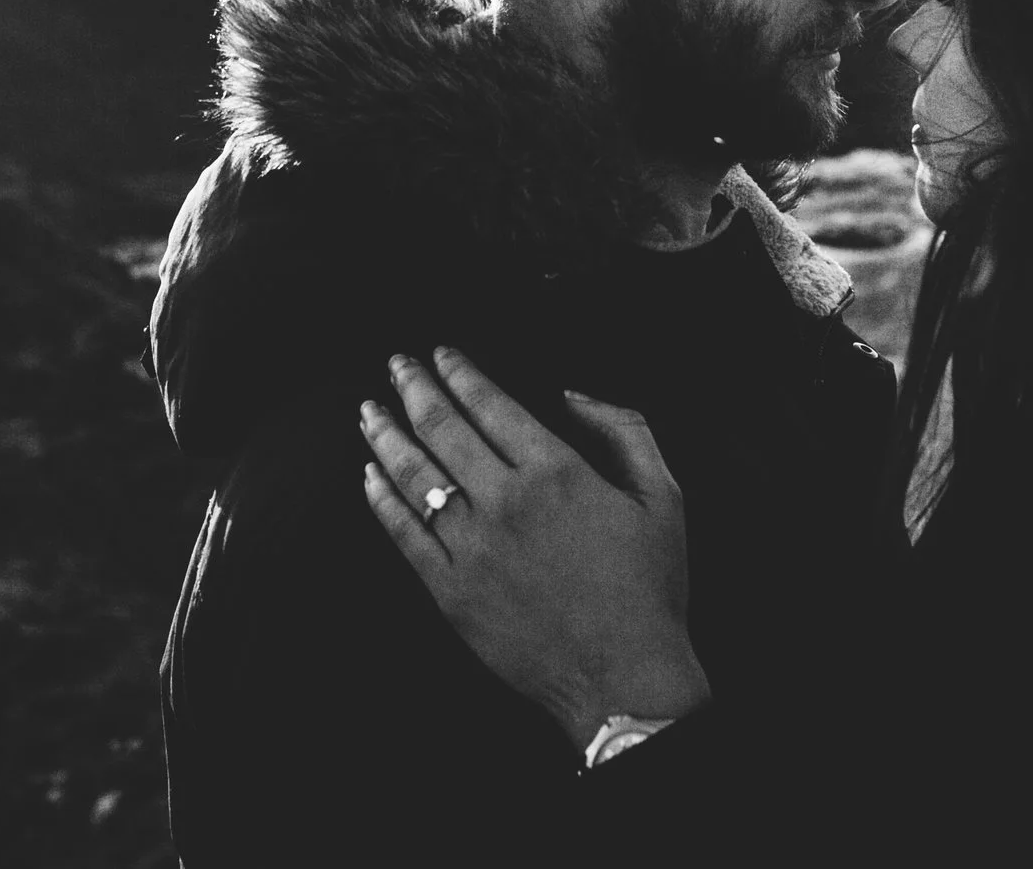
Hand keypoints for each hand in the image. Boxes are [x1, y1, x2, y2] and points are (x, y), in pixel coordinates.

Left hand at [359, 347, 710, 751]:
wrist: (624, 677)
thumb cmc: (647, 591)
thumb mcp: (663, 497)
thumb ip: (624, 431)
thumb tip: (574, 396)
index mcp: (556, 472)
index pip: (492, 404)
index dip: (461, 373)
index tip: (443, 354)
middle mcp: (506, 502)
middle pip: (444, 428)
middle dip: (415, 388)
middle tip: (397, 364)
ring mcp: (473, 547)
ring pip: (415, 476)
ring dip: (386, 436)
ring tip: (369, 412)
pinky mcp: (450, 591)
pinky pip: (405, 535)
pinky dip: (382, 501)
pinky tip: (370, 479)